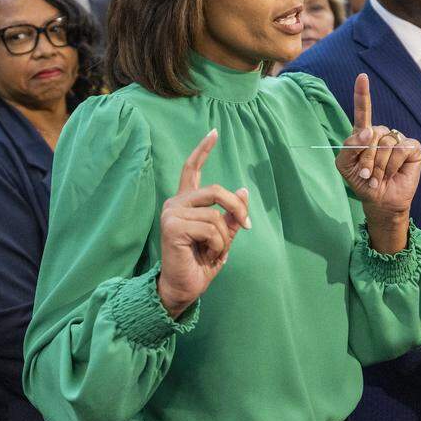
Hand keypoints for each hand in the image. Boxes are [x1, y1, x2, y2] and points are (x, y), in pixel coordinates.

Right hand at [158, 129, 250, 318]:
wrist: (184, 288)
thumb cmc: (200, 263)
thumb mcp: (223, 236)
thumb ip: (231, 215)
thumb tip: (243, 190)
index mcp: (185, 203)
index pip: (192, 168)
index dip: (203, 149)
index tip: (214, 132)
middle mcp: (175, 204)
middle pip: (215, 189)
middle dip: (236, 207)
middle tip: (248, 225)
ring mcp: (171, 213)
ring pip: (215, 214)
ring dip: (224, 237)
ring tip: (214, 251)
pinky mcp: (172, 226)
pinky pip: (210, 228)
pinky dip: (218, 244)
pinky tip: (207, 254)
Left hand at [334, 74, 420, 251]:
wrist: (379, 199)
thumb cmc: (361, 181)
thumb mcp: (344, 165)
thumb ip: (350, 146)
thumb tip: (369, 131)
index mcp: (363, 133)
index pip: (363, 111)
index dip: (362, 94)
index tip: (362, 77)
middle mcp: (381, 133)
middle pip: (373, 133)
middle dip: (367, 157)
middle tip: (367, 173)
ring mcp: (398, 139)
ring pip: (387, 143)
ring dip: (379, 164)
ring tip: (378, 175)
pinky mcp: (412, 148)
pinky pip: (402, 148)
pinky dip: (394, 163)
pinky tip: (393, 172)